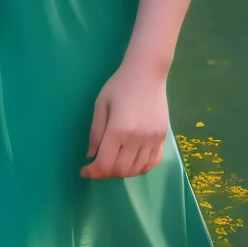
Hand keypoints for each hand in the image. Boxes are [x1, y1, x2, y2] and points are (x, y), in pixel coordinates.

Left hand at [80, 61, 168, 179]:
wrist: (147, 73)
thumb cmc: (119, 85)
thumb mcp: (101, 105)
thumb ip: (95, 132)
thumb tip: (91, 155)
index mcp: (118, 130)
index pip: (105, 164)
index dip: (93, 172)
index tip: (84, 171)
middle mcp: (137, 138)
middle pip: (120, 170)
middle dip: (106, 173)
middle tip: (98, 165)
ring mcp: (152, 139)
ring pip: (137, 170)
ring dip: (122, 172)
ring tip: (113, 163)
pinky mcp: (163, 137)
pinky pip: (153, 163)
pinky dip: (140, 168)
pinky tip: (131, 162)